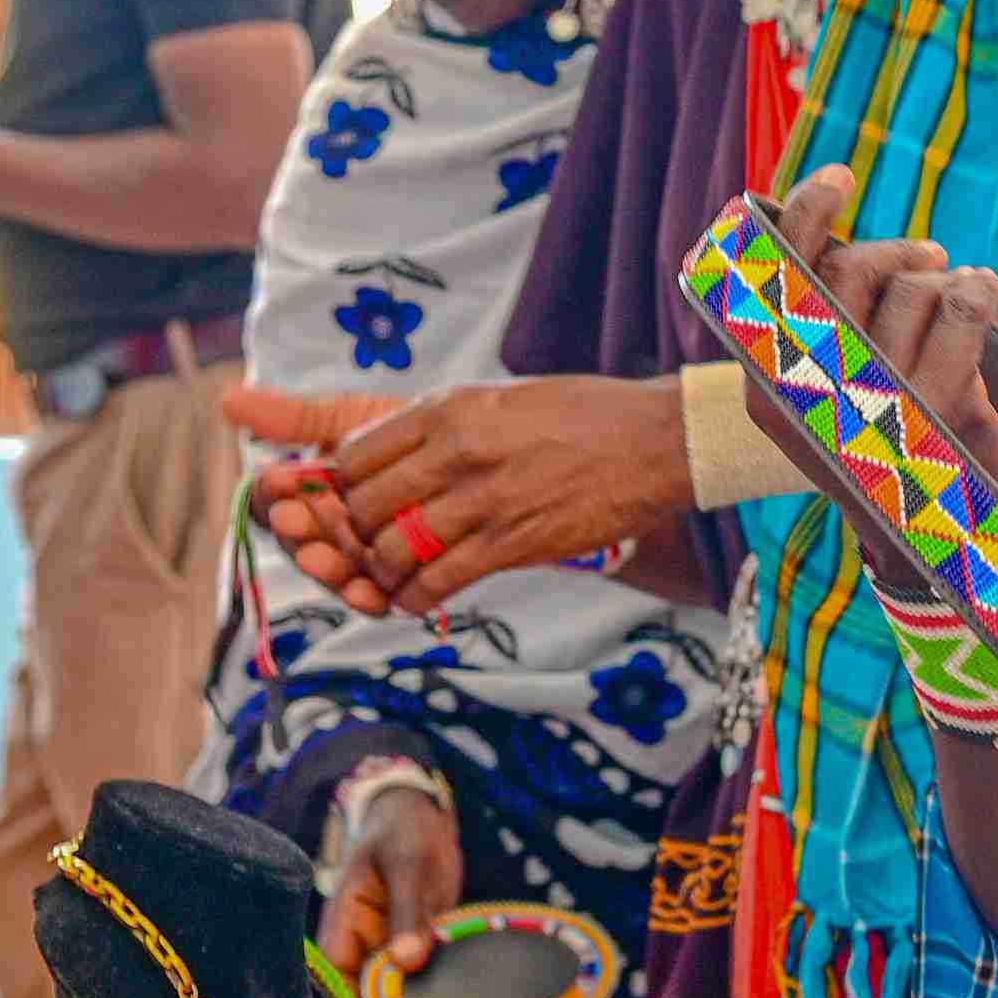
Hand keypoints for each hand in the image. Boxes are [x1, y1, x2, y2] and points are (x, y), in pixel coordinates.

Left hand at [230, 375, 690, 616]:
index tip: (353, 501)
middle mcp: (455, 452)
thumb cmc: (583, 415)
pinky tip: (417, 598)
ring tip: (392, 574)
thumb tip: (394, 450)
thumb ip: (445, 424)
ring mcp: (482, 500)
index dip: (342, 486)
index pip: (355, 455)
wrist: (655, 442)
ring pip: (390, 549)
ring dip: (381, 571)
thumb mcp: (499, 399)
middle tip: (367, 544)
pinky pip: (436, 581)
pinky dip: (414, 597)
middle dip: (352, 534)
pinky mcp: (511, 543)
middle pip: (363, 506)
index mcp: (448, 409)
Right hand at [321, 785, 463, 978]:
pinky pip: (427, 970)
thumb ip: (407, 912)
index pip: (338, 973)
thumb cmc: (404, 832)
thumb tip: (407, 960)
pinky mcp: (421, 943)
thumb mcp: (408, 866)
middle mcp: (364, 940)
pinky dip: (442, 984)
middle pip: (368, 989)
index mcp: (344, 921)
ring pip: (400, 984)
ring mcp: (392, 944)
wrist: (423, 815)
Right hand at [770, 165, 997, 485]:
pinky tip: (980, 291)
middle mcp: (811, 394)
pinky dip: (977, 290)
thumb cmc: (883, 438)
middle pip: (851, 269)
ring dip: (942, 279)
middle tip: (927, 257)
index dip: (802, 215)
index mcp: (768, 383)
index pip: (773, 277)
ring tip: (957, 290)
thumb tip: (833, 235)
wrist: (931, 532)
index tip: (838, 176)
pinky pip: (961, 311)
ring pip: (913, 289)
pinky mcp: (935, 411)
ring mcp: (874, 404)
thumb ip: (825, 316)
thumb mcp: (838, 383)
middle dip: (895, 252)